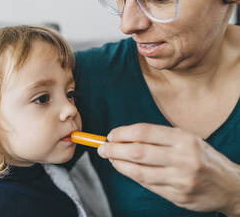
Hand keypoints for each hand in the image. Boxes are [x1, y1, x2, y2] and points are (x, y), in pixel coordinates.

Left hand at [97, 123, 239, 215]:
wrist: (229, 186)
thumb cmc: (201, 157)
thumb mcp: (186, 139)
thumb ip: (158, 138)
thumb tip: (122, 138)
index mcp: (184, 139)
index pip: (144, 132)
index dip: (123, 133)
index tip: (111, 135)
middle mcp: (183, 158)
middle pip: (138, 152)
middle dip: (114, 150)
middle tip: (102, 149)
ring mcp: (180, 179)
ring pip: (139, 172)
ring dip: (119, 165)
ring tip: (111, 159)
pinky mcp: (178, 196)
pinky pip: (148, 185)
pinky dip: (133, 177)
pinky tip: (126, 170)